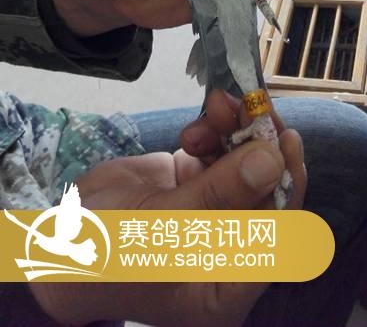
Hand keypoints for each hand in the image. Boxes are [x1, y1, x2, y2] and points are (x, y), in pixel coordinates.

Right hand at [31, 91, 305, 326]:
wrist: (57, 244)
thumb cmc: (106, 254)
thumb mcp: (162, 225)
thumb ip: (219, 192)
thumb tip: (271, 160)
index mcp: (228, 282)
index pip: (280, 234)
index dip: (288, 185)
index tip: (286, 141)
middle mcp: (228, 248)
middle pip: (264, 189)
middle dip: (258, 144)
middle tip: (252, 105)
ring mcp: (211, 213)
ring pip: (243, 163)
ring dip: (234, 130)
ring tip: (217, 105)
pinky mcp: (192, 185)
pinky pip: (217, 152)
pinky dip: (212, 133)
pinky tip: (195, 127)